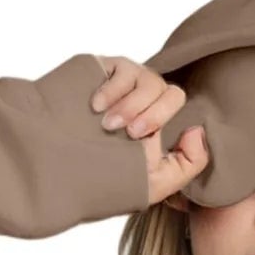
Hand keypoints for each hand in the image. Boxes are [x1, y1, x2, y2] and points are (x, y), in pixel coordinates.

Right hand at [89, 55, 208, 205]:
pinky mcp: (107, 70)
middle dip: (154, 115)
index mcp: (162, 127)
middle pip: (173, 93)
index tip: (146, 142)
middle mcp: (148, 103)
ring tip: (109, 126)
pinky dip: (112, 91)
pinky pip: (124, 69)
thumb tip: (197, 131)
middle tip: (130, 134)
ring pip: (152, 81)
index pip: (183, 115)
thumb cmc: (104, 178)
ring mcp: (128, 85)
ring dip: (132, 106)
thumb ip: (188, 165)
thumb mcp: (154, 184)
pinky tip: (95, 108)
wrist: (56, 163)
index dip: (170, 124)